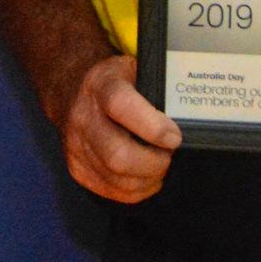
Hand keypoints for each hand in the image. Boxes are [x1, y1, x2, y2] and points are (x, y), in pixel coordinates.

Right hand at [56, 54, 179, 203]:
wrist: (73, 91)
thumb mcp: (135, 69)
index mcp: (100, 84)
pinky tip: (146, 174)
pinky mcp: (77, 169)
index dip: (152, 126)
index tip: (174, 136)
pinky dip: (139, 189)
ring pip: (119, 180)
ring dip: (150, 177)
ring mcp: (76, 146)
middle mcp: (83, 117)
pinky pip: (114, 192)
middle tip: (169, 154)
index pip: (121, 106)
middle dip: (155, 162)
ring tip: (159, 162)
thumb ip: (158, 85)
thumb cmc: (117, 82)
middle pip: (118, 155)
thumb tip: (187, 112)